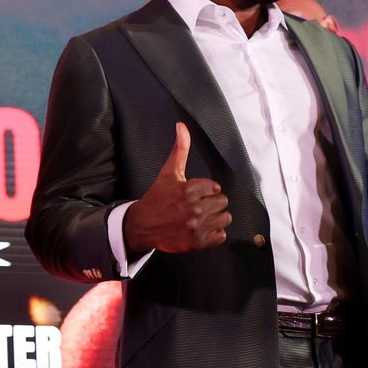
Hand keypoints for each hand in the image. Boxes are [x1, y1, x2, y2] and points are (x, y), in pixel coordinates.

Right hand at [122, 123, 230, 254]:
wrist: (142, 225)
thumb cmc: (157, 198)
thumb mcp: (168, 173)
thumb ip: (179, 149)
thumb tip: (182, 126)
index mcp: (188, 189)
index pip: (216, 188)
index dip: (206, 190)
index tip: (195, 194)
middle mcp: (193, 208)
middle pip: (222, 202)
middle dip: (211, 203)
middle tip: (197, 206)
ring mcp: (196, 226)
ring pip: (225, 218)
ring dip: (215, 218)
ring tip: (201, 217)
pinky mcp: (197, 242)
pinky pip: (221, 235)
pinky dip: (213, 233)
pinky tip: (201, 228)